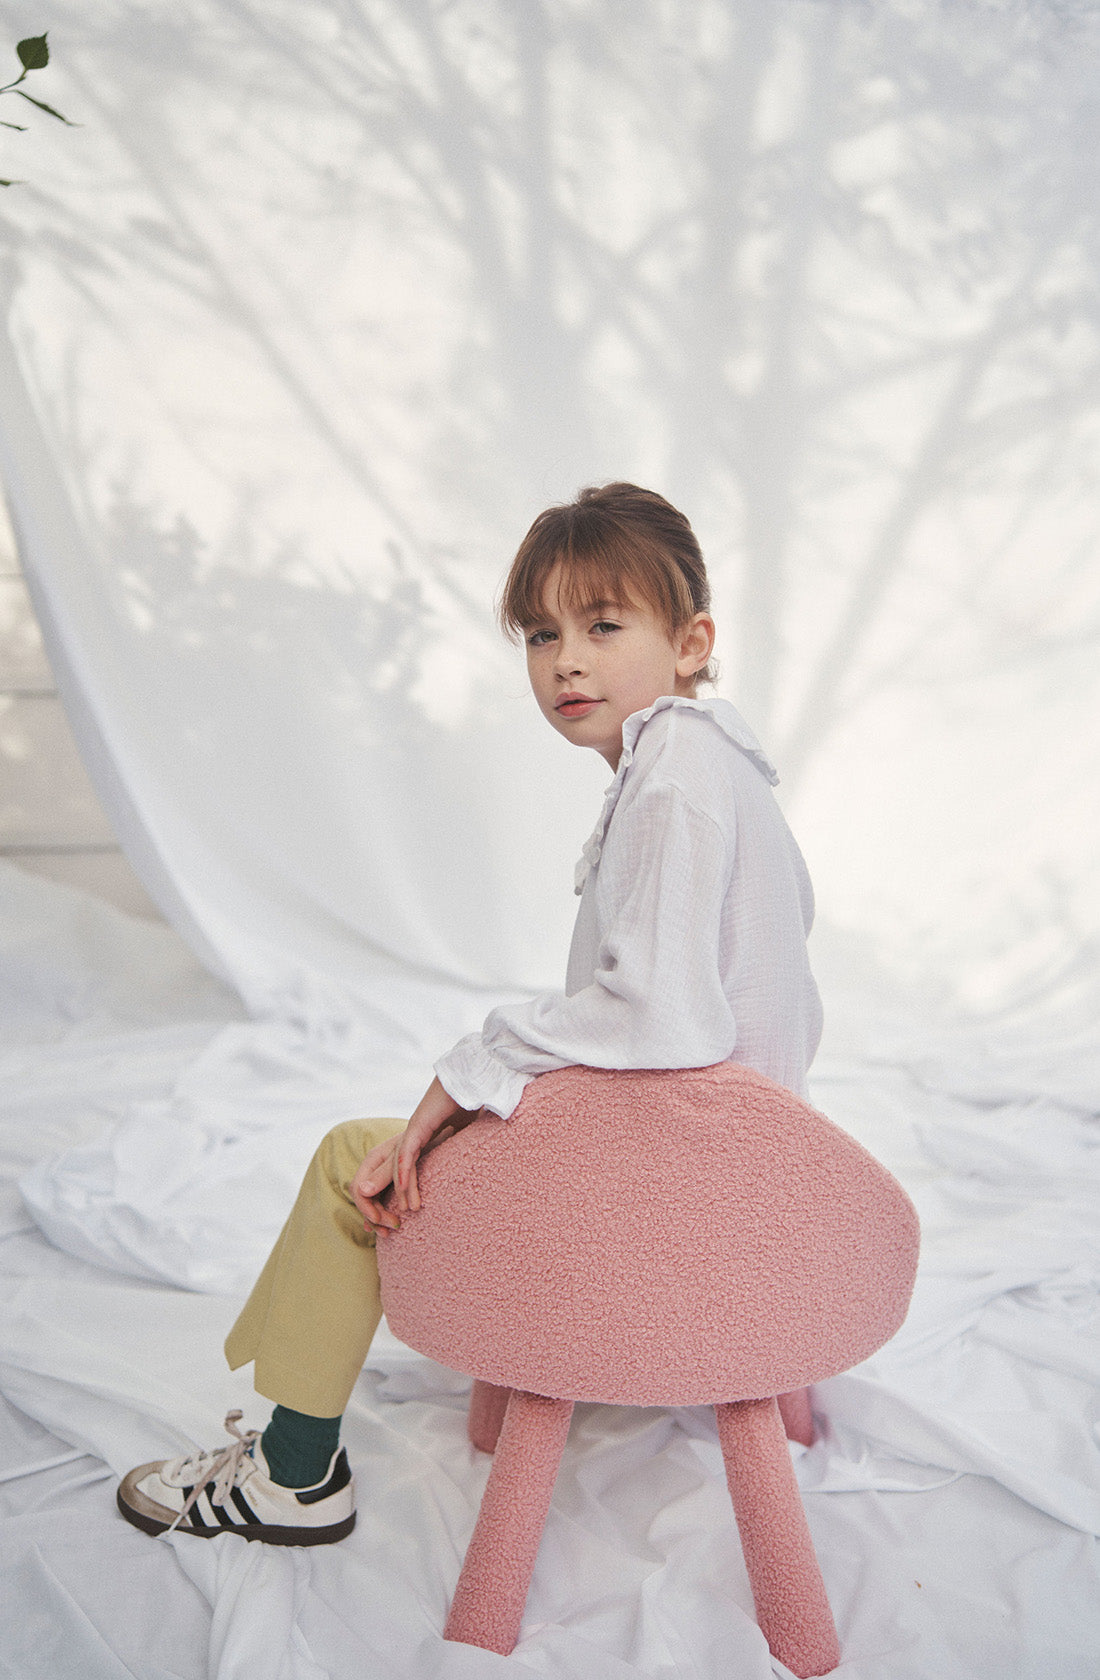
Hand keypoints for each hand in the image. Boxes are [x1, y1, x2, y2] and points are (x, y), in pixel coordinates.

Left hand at [350, 1077, 479, 1233]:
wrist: (473, 1075)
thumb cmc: (473, 1100)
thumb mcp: (466, 1134)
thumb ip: (460, 1150)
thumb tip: (475, 1167)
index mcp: (424, 1137)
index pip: (408, 1167)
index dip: (405, 1190)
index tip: (410, 1211)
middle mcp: (414, 1133)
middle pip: (395, 1168)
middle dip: (394, 1195)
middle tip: (395, 1219)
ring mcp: (414, 1128)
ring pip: (399, 1164)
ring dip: (401, 1189)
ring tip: (407, 1211)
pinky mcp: (419, 1123)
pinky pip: (407, 1152)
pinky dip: (405, 1172)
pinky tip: (404, 1189)